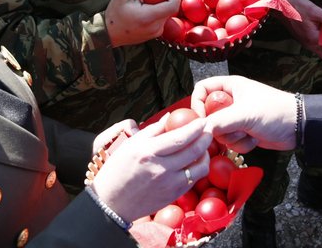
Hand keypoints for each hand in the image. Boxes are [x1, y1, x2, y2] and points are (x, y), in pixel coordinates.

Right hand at [91, 118, 210, 222]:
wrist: (112, 203)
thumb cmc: (118, 170)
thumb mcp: (130, 145)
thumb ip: (153, 130)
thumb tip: (170, 117)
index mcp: (148, 152)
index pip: (180, 137)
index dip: (196, 128)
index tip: (203, 121)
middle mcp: (161, 168)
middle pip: (194, 151)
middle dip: (206, 137)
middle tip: (209, 130)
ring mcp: (169, 184)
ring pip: (199, 167)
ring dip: (205, 154)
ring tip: (203, 146)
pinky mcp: (173, 195)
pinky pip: (193, 180)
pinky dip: (198, 169)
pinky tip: (195, 162)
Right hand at [104, 0, 181, 46]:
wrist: (108, 33)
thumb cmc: (114, 14)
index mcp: (149, 17)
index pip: (172, 5)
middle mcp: (155, 27)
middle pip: (171, 8)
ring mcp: (156, 33)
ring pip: (167, 14)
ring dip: (162, 3)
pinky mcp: (154, 34)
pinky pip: (161, 20)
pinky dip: (157, 11)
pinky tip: (146, 8)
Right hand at [191, 76, 296, 153]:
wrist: (298, 127)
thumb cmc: (274, 111)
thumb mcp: (244, 114)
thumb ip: (219, 121)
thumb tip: (200, 130)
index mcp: (230, 86)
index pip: (201, 89)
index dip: (197, 104)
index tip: (201, 120)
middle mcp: (231, 101)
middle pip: (208, 116)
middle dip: (220, 128)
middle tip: (231, 129)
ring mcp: (237, 117)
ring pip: (219, 132)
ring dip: (233, 138)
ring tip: (249, 132)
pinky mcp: (244, 132)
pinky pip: (231, 142)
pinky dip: (242, 144)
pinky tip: (255, 139)